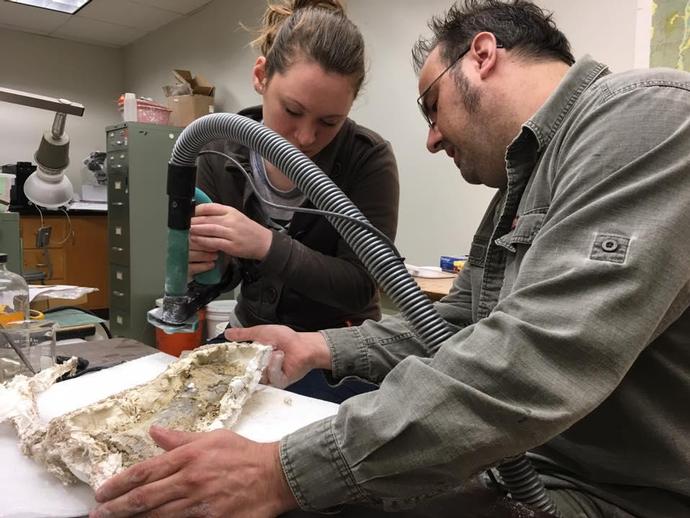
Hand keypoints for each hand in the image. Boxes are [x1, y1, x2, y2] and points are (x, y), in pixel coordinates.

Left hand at [90, 426, 295, 517]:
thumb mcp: (212, 438)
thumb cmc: (244, 454)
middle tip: (97, 514)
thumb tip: (154, 433)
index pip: (145, 471)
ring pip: (157, 516)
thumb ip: (180, 439)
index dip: (119, 483)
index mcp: (189, 456)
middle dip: (116, 508)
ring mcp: (200, 504)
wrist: (275, 474)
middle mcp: (190, 480)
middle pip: (144, 498)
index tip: (101, 492)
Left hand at [190, 203, 272, 260]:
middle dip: (193, 222)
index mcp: (231, 211)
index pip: (210, 207)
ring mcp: (231, 233)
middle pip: (207, 219)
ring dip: (196, 231)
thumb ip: (220, 215)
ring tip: (187, 231)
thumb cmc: (248, 230)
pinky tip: (197, 241)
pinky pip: (214, 242)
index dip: (196, 210)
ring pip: (209, 230)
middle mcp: (231, 220)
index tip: (188, 214)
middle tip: (182, 224)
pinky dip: (204, 241)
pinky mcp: (231, 246)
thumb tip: (201, 215)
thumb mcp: (236, 217)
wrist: (264, 242)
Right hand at [226, 325, 331, 387]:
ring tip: (276, 351)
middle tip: (257, 353)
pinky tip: (280, 356)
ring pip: (259, 375)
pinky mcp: (278, 382)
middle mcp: (259, 369)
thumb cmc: (286, 338)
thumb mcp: (261, 332)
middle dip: (250, 363)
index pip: (238, 364)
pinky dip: (275, 366)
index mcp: (254, 358)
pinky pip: (271, 378)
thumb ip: (243, 334)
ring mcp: (269, 377)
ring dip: (267, 361)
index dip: (234, 362)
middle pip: (246, 373)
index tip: (229, 359)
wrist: (303, 345)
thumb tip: (227, 333)